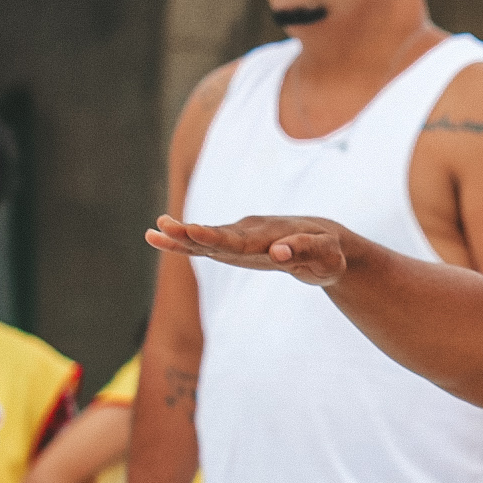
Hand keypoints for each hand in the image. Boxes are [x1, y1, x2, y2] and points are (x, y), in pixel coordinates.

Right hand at [146, 214, 350, 285]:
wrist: (325, 243)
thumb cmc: (329, 251)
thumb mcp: (327, 256)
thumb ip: (305, 251)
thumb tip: (278, 252)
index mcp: (270, 235)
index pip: (239, 239)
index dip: (216, 237)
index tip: (193, 231)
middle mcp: (251, 232)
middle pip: (216, 235)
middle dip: (189, 234)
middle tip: (162, 226)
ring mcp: (241, 237)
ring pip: (207, 238)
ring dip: (181, 236)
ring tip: (153, 232)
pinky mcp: (236, 246)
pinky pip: (208, 244)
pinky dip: (186, 242)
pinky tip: (161, 238)